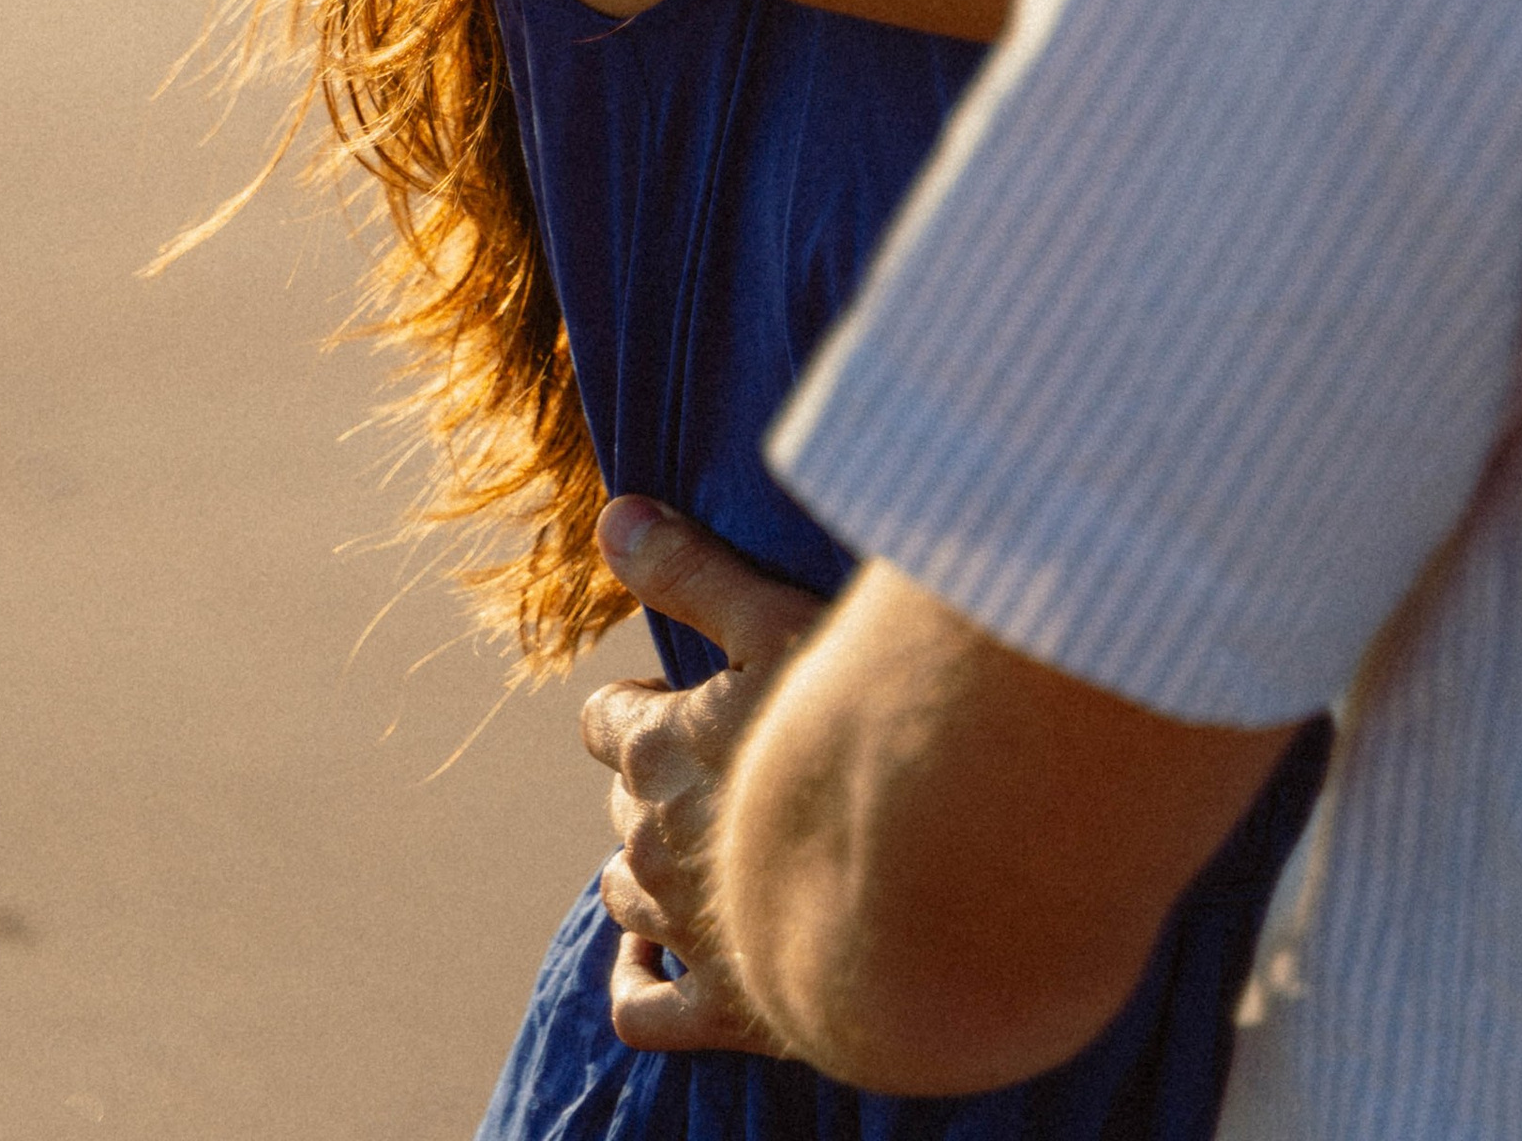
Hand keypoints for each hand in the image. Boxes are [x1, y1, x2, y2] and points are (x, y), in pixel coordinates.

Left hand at [578, 498, 828, 1056]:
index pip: (606, 720)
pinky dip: (639, 978)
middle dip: (655, 781)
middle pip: (621, 805)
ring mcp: (683, 928)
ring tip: (701, 845)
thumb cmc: (854, 734)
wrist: (916, 879)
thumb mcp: (776, 622)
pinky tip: (655, 959)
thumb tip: (613, 517)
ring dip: (646, 867)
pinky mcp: (719, 1004)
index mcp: (656, 751)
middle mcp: (650, 842)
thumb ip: (691, 570)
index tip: (680, 697)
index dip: (639, 705)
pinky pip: (640, 1004)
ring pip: (624, 896)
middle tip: (723, 763)